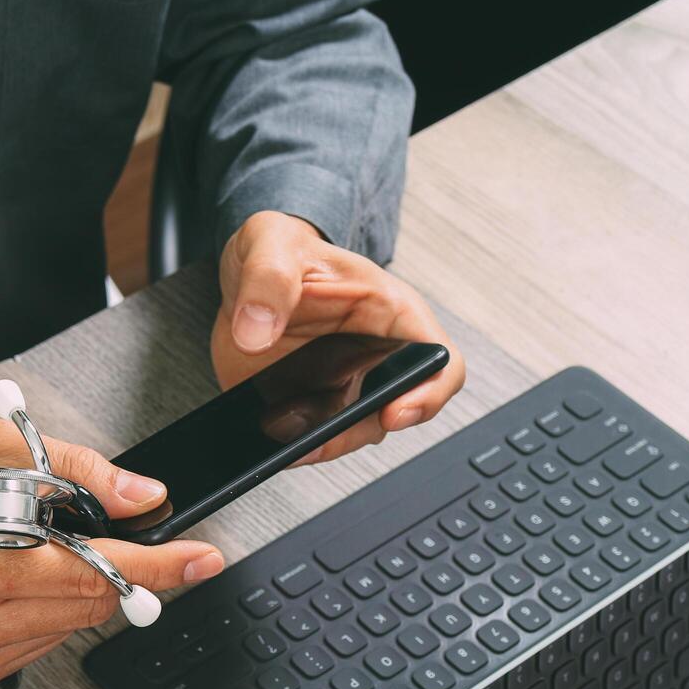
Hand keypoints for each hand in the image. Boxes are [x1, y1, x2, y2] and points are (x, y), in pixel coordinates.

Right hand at [0, 422, 223, 688]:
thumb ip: (73, 469)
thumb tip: (143, 495)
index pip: (85, 571)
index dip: (153, 565)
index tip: (203, 557)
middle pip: (90, 601)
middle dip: (111, 559)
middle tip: (83, 519)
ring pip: (74, 622)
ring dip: (75, 580)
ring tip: (15, 542)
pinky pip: (46, 638)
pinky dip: (48, 603)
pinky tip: (6, 575)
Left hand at [211, 211, 465, 463]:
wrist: (247, 273)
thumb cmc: (280, 248)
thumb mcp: (271, 243)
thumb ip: (267, 280)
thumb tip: (256, 330)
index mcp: (389, 311)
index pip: (440, 359)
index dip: (429, 393)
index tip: (393, 413)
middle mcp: (376, 355)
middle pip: (394, 411)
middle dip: (356, 431)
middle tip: (315, 440)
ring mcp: (344, 385)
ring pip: (353, 432)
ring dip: (320, 443)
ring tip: (280, 438)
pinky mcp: (311, 405)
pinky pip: (313, 437)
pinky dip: (292, 445)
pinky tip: (268, 442)